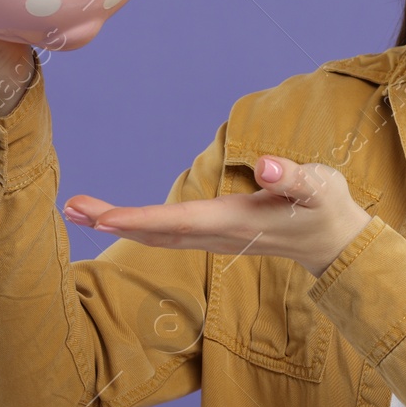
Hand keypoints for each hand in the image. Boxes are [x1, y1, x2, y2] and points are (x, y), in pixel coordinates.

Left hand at [62, 155, 373, 277]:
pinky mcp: (215, 234)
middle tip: (70, 207)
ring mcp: (214, 238)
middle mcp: (216, 235)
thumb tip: (265, 164)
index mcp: (233, 222)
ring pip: (157, 235)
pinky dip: (137, 226)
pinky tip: (117, 218)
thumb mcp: (318, 186)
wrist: (335, 242)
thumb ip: (292, 176)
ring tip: (78, 210)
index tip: (103, 216)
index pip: (177, 221)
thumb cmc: (327, 208)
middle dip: (112, 221)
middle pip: (155, 232)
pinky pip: (167, 234)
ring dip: (117, 224)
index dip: (139, 219)